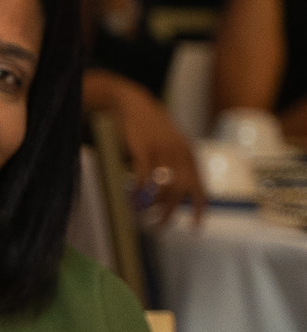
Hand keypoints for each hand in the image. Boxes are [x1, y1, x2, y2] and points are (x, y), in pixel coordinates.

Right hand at [119, 93, 203, 220]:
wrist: (135, 104)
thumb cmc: (151, 129)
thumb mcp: (171, 145)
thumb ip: (177, 165)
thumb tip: (175, 194)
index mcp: (189, 154)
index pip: (199, 187)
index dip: (200, 208)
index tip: (196, 227)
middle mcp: (179, 153)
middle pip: (180, 191)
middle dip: (171, 213)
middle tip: (159, 227)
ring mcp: (162, 151)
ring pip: (161, 187)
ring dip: (152, 205)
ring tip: (142, 215)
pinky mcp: (143, 149)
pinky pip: (142, 176)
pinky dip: (138, 191)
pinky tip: (132, 199)